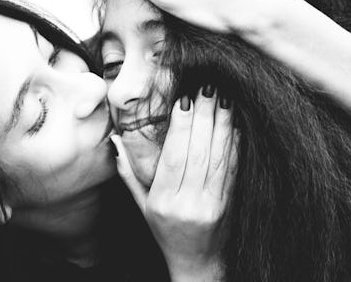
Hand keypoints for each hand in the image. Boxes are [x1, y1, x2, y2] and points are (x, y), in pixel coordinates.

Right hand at [111, 86, 237, 280]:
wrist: (197, 264)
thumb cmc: (165, 232)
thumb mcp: (142, 206)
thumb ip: (129, 174)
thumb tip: (115, 141)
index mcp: (162, 201)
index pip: (172, 156)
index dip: (180, 126)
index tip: (185, 98)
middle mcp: (187, 203)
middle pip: (197, 152)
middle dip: (204, 116)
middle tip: (208, 87)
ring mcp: (211, 205)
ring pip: (217, 157)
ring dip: (222, 124)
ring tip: (223, 97)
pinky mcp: (229, 205)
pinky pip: (232, 169)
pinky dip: (234, 144)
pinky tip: (235, 123)